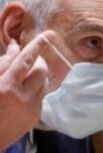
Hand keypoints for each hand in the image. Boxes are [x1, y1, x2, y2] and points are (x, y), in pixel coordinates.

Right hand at [0, 32, 54, 150]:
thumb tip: (16, 48)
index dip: (37, 46)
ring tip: (25, 74)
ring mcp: (32, 108)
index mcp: (6, 87)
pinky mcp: (36, 117)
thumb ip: (1, 64)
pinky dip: (35, 88)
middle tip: (29, 58)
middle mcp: (23, 98)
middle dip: (37, 60)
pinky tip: (23, 91)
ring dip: (38, 74)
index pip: (26, 61)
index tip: (48, 35)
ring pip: (44, 82)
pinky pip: (41, 95)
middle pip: (41, 70)